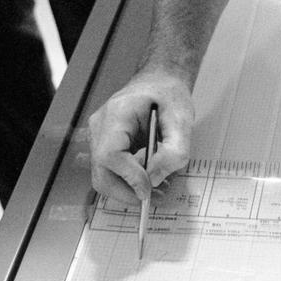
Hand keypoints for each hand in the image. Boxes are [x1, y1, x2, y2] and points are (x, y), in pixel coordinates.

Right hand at [88, 69, 195, 204]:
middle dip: (127, 192)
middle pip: (101, 173)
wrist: (159, 82)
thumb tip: (155, 178)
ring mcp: (98, 136)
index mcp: (116, 113)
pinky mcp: (103, 145)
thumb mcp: (182, 120)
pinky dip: (128, 182)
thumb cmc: (168, 95)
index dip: (129, 177)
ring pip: (103, 177)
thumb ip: (174, 151)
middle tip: (154, 198)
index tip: (151, 188)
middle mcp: (100, 126)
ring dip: (129, 189)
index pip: (110, 154)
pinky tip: (150, 179)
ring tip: (157, 189)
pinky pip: (110, 172)